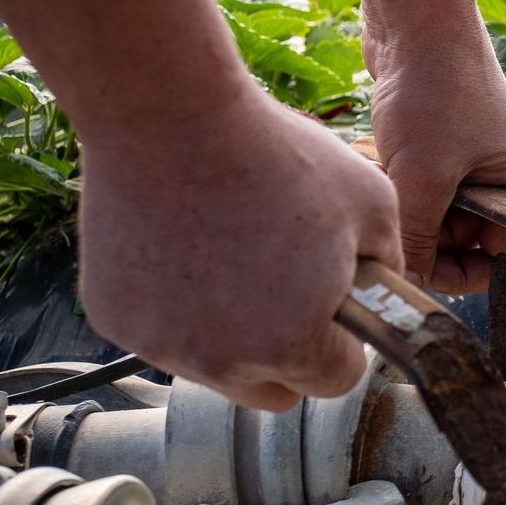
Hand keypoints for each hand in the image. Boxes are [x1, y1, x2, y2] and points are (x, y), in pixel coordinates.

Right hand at [78, 91, 404, 411]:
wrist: (168, 115)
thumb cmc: (275, 154)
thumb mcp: (373, 204)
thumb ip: (390, 267)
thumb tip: (387, 297)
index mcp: (293, 343)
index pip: (334, 382)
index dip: (342, 345)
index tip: (334, 312)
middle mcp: (223, 361)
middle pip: (272, 389)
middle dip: (289, 354)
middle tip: (287, 292)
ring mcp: (162, 345)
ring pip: (215, 366)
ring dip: (231, 334)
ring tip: (234, 257)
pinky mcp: (115, 320)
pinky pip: (163, 333)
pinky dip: (177, 307)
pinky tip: (186, 248)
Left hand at [364, 26, 505, 291]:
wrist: (414, 14)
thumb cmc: (435, 90)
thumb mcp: (424, 177)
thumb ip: (417, 239)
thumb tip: (404, 288)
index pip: (502, 258)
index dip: (462, 273)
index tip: (420, 271)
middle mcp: (501, 175)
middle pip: (462, 239)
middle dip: (423, 234)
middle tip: (390, 216)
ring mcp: (467, 156)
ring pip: (431, 210)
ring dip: (401, 203)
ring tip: (378, 174)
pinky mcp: (434, 138)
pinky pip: (414, 180)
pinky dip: (391, 177)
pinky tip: (371, 154)